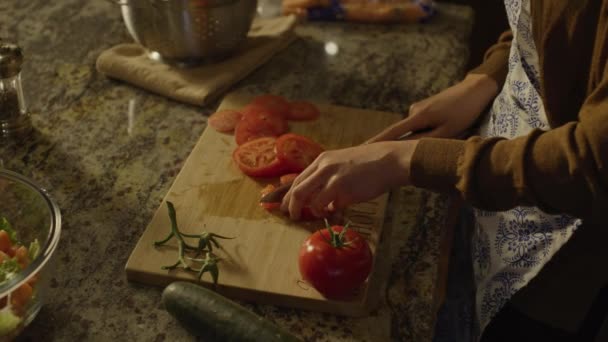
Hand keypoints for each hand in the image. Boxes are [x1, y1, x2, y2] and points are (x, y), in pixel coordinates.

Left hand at [280, 140, 417, 219]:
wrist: (390, 160)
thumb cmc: (371, 165)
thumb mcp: (344, 166)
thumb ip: (330, 180)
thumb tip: (323, 202)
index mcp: (322, 160)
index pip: (297, 178)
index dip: (284, 192)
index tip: (275, 202)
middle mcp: (323, 165)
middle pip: (296, 189)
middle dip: (289, 205)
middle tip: (289, 215)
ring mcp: (331, 175)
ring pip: (306, 198)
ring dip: (305, 211)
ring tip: (309, 217)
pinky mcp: (341, 186)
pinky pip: (324, 204)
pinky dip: (325, 212)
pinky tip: (331, 212)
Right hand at [366, 74, 498, 142]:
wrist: (478, 88)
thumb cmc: (465, 111)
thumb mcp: (447, 130)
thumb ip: (426, 140)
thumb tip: (406, 149)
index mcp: (418, 117)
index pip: (391, 133)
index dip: (376, 143)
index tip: (360, 150)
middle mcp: (414, 111)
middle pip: (400, 133)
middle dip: (391, 145)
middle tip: (377, 157)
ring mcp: (420, 108)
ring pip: (413, 130)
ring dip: (415, 139)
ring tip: (421, 147)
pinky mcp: (427, 108)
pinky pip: (420, 125)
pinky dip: (423, 132)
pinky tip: (437, 133)